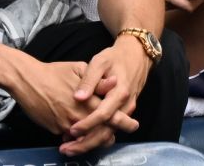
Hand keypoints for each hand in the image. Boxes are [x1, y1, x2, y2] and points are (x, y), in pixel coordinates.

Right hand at [10, 59, 134, 155]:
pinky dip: (77, 138)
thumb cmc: (54, 72)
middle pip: (100, 131)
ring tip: (102, 139)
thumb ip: (97, 79)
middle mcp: (78, 114)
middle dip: (110, 135)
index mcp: (87, 99)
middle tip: (116, 137)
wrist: (27, 80)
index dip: (123, 121)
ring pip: (86, 138)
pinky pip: (70, 137)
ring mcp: (66, 124)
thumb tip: (113, 83)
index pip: (110, 114)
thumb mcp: (78, 68)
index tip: (133, 124)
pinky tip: (80, 137)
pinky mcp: (55, 129)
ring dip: (95, 140)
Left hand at [65, 39, 151, 154]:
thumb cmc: (115, 58)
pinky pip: (111, 129)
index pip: (103, 115)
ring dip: (90, 143)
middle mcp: (125, 106)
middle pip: (107, 132)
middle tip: (67, 148)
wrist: (136, 56)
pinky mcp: (124, 113)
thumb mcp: (100, 61)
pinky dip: (97, 136)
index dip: (87, 124)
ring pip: (109, 134)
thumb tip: (78, 97)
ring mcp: (126, 111)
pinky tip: (81, 138)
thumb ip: (89, 79)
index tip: (71, 130)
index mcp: (119, 93)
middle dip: (87, 143)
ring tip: (70, 147)